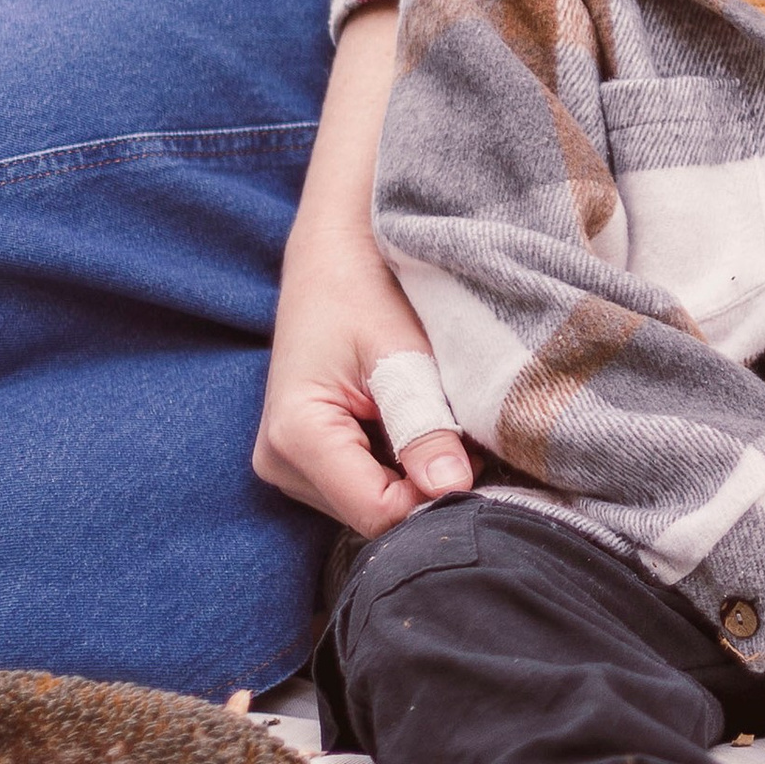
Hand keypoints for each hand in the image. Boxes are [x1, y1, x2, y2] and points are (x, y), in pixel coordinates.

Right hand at [253, 7, 473, 536]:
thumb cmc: (366, 283)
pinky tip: (428, 422)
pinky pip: (369, 483)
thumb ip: (423, 422)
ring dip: (421, 473)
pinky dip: (407, 462)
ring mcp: (290, 465)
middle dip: (431, 485)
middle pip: (377, 515)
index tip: (483, 461)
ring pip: (376, 503)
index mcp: (297, 435)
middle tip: (473, 432)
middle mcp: (281, 463)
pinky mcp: (310, 458)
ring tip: (447, 416)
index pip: (378, 513)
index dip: (438, 498)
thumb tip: (449, 489)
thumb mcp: (402, 350)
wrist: (335, 248)